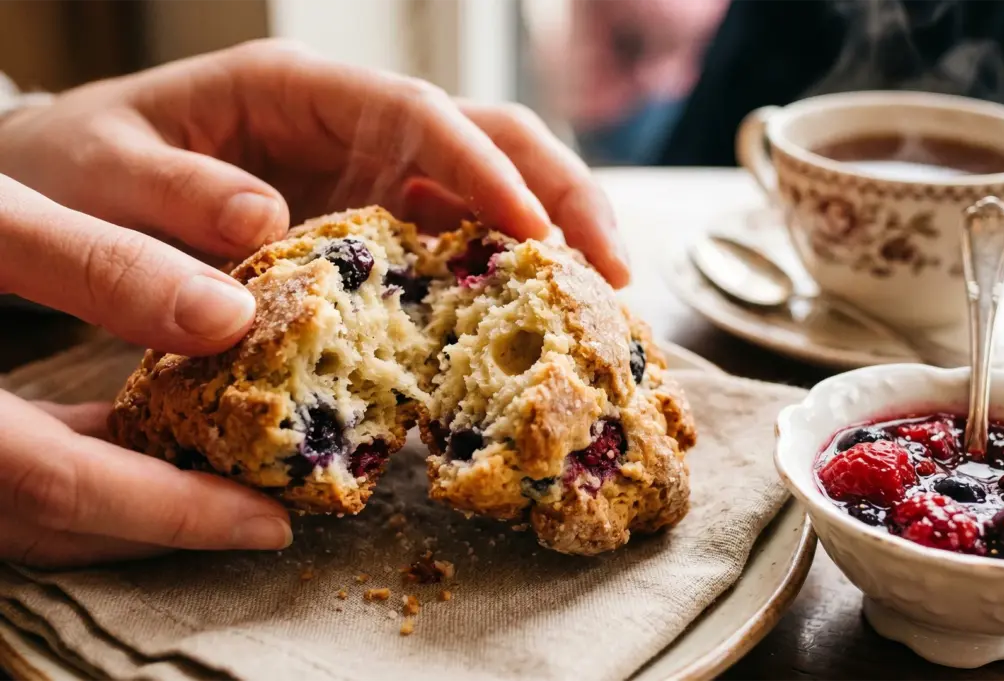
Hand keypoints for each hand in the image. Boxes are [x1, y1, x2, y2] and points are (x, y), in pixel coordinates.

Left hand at [0, 39, 628, 285]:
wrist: (62, 188)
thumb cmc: (76, 165)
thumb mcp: (100, 170)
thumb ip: (174, 194)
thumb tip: (269, 223)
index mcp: (297, 91)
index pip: (419, 115)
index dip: (485, 170)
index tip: (534, 232)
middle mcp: (351, 128)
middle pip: (485, 139)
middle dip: (558, 194)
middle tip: (614, 269)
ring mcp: (367, 178)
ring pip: (486, 190)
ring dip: (548, 238)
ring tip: (597, 301)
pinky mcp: (368, 228)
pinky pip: (450, 243)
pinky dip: (496, 276)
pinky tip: (526, 319)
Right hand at [0, 176, 291, 567]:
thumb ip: (97, 266)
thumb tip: (226, 319)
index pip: (55, 486)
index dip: (170, 513)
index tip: (270, 521)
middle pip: (47, 519)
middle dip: (162, 525)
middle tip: (263, 517)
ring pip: (30, 510)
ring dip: (128, 504)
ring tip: (224, 482)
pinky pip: (16, 474)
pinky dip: (85, 467)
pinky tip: (142, 436)